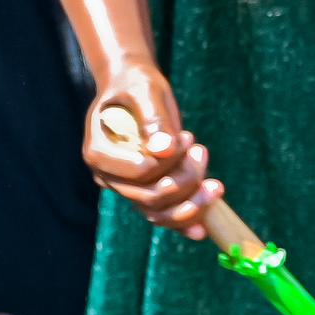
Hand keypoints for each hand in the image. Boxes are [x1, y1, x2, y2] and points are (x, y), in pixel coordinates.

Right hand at [83, 59, 221, 236]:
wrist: (134, 89)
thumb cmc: (136, 84)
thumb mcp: (146, 91)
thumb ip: (154, 119)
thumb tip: (165, 150)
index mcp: (99, 152)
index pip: (137, 173)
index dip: (168, 164)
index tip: (187, 138)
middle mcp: (108, 177)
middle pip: (148, 197)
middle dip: (185, 181)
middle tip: (201, 150)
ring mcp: (126, 188)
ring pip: (157, 214)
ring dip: (191, 205)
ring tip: (215, 183)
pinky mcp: (144, 193)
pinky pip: (162, 216)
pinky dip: (183, 223)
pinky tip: (203, 229)